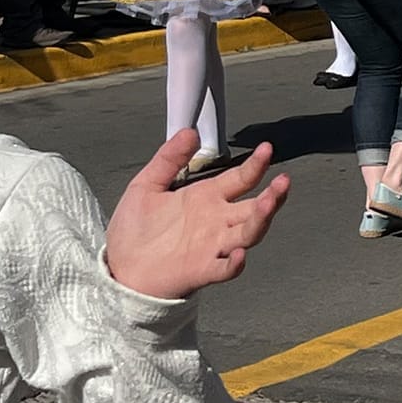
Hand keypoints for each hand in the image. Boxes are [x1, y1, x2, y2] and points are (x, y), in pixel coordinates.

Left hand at [105, 132, 289, 300]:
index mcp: (206, 199)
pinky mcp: (201, 270)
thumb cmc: (134, 232)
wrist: (118, 270)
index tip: (266, 149)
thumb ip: (168, 159)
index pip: (240, 179)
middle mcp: (216, 222)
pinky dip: (234, 263)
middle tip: (282, 181)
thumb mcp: (146, 186)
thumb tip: (189, 132)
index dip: (256, 165)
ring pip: (247, 234)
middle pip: (253, 208)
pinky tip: (239, 254)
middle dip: (272, 195)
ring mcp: (212, 247)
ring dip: (261, 220)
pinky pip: (224, 268)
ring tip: (268, 204)